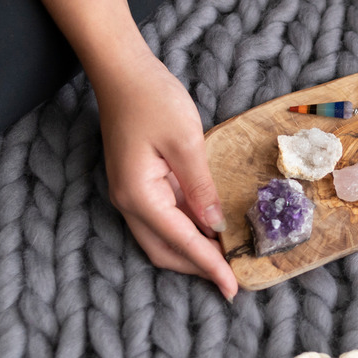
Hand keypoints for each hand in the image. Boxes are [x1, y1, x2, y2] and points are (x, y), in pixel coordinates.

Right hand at [94, 52, 237, 301]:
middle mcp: (130, 201)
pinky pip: (164, 217)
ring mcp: (132, 193)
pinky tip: (210, 231)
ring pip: (163, 238)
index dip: (209, 266)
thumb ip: (201, 188)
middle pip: (165, 250)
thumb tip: (216, 225)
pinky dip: (187, 231)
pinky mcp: (140, 183)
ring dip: (192, 252)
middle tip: (233, 280)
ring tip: (226, 261)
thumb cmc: (153, 99)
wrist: (123, 71)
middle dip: (199, 267)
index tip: (233, 287)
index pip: (181, 241)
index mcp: (139, 195)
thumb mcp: (185, 142)